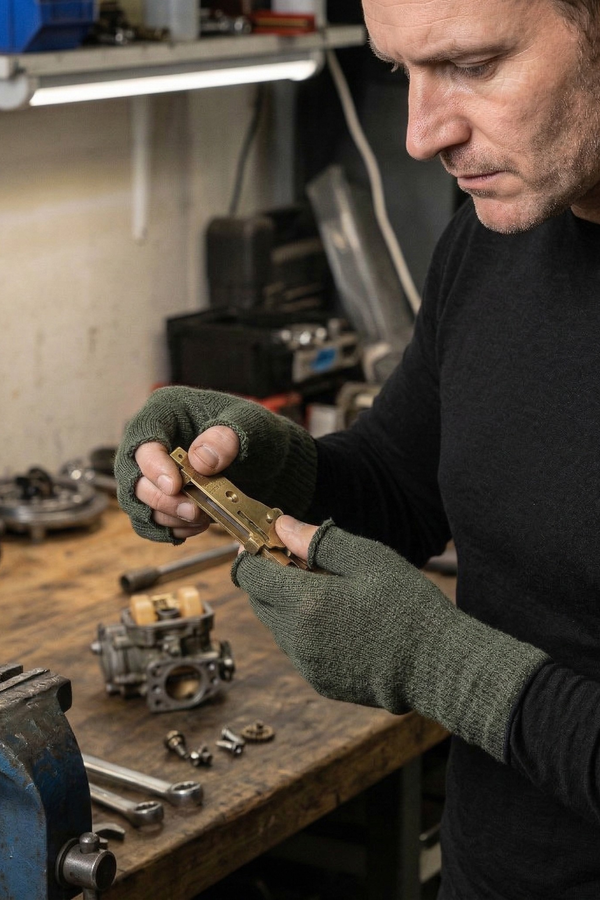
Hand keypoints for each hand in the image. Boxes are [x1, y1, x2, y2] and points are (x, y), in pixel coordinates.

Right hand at [114, 386, 317, 543]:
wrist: (266, 458)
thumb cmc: (255, 431)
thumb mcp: (249, 425)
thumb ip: (226, 438)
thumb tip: (199, 460)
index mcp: (165, 410)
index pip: (143, 438)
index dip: (152, 465)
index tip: (175, 486)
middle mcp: (152, 440)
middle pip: (133, 475)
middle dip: (160, 498)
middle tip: (193, 510)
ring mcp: (154, 471)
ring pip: (139, 502)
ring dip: (167, 517)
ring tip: (201, 518)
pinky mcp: (162, 496)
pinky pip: (152, 520)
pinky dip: (172, 528)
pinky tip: (197, 526)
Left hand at [233, 519, 548, 761]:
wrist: (439, 666)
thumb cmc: (409, 607)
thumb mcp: (368, 559)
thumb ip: (319, 541)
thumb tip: (282, 526)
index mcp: (306, 603)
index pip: (251, 576)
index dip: (250, 555)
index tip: (262, 541)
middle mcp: (297, 639)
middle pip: (259, 602)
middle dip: (268, 578)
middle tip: (296, 559)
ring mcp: (308, 665)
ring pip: (277, 626)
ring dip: (287, 604)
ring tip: (324, 587)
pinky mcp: (321, 682)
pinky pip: (297, 649)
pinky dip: (304, 629)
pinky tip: (338, 618)